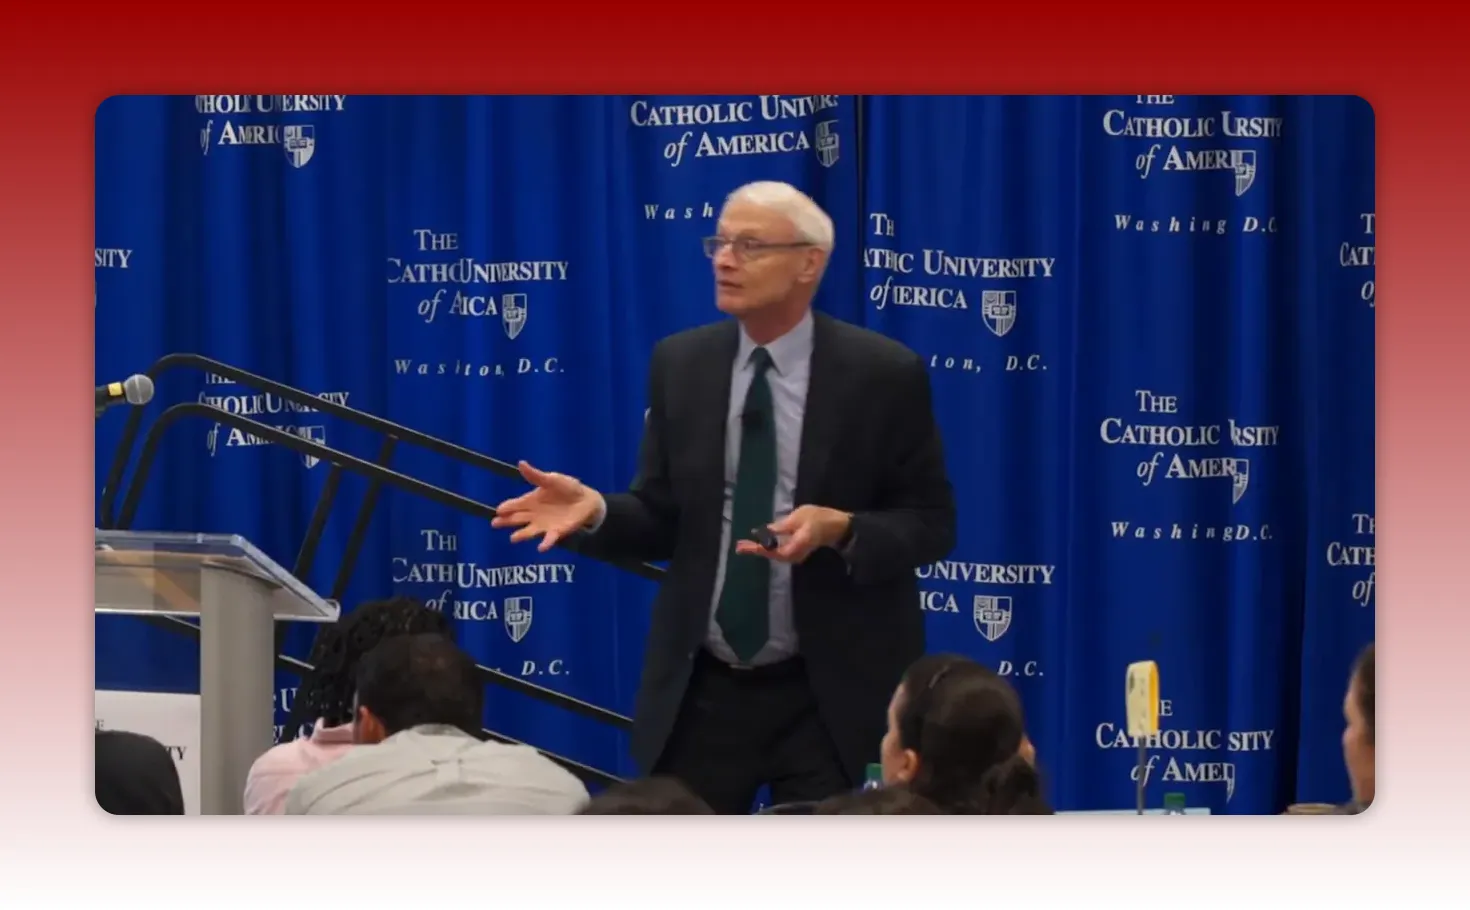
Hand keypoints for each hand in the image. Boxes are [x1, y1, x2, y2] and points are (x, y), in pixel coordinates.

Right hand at [491, 461, 601, 552]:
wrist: (586, 500)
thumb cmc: (567, 488)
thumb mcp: (551, 479)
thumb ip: (536, 475)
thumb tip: (521, 463)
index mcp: (531, 501)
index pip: (515, 505)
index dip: (506, 507)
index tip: (499, 510)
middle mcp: (534, 515)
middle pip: (516, 519)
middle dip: (505, 521)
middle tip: (495, 523)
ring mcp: (543, 525)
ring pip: (529, 531)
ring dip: (521, 535)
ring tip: (513, 538)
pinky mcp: (556, 532)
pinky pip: (549, 539)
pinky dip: (545, 543)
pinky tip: (541, 547)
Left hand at [734, 505, 850, 564]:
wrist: (838, 526)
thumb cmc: (820, 518)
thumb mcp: (799, 517)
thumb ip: (782, 526)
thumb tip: (765, 531)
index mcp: (796, 545)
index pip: (773, 551)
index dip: (758, 549)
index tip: (744, 546)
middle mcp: (795, 554)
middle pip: (771, 555)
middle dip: (755, 550)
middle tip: (739, 546)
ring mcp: (796, 554)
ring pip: (775, 554)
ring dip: (760, 549)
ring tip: (745, 545)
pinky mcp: (796, 551)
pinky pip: (779, 551)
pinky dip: (769, 547)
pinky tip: (760, 542)